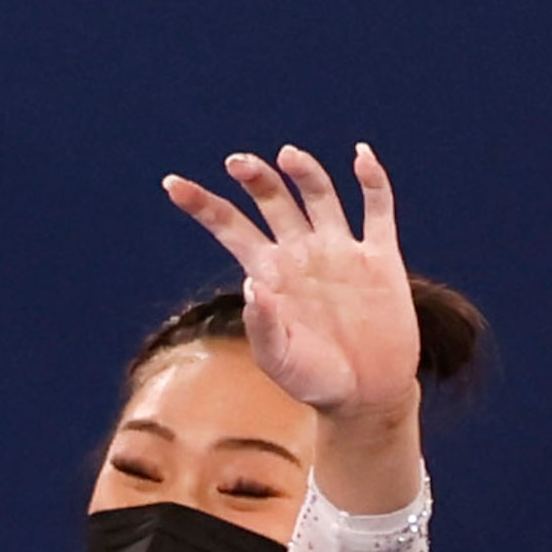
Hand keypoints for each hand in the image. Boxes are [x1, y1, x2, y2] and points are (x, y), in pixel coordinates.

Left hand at [162, 144, 419, 422]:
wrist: (366, 395)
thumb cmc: (313, 381)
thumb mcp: (280, 360)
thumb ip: (263, 325)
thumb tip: (253, 284)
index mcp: (269, 273)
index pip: (229, 227)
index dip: (202, 204)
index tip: (172, 184)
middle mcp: (300, 253)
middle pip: (272, 200)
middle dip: (254, 177)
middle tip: (235, 161)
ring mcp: (340, 250)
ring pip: (320, 194)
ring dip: (304, 171)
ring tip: (288, 156)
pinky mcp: (379, 257)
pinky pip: (377, 207)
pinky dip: (372, 179)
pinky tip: (361, 157)